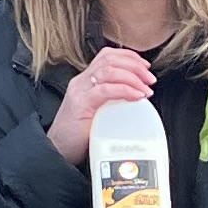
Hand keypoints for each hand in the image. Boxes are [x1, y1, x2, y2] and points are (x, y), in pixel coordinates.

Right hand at [46, 44, 159, 165]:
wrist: (57, 151)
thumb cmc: (78, 136)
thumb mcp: (98, 112)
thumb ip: (112, 102)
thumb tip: (138, 99)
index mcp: (85, 81)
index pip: (107, 56)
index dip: (129, 57)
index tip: (146, 66)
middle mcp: (81, 82)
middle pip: (109, 59)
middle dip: (135, 65)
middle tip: (150, 79)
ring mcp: (80, 91)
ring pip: (109, 70)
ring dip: (133, 76)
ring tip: (146, 89)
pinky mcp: (81, 104)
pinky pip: (106, 89)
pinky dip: (125, 90)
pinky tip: (137, 96)